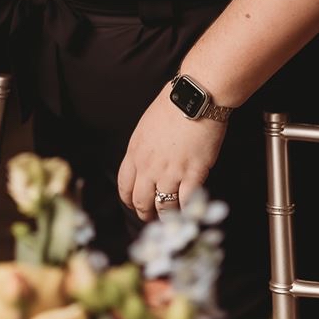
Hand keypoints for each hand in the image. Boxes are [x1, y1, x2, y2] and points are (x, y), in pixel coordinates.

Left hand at [116, 90, 227, 216]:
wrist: (194, 99)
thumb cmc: (172, 106)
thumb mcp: (145, 127)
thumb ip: (143, 149)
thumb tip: (146, 162)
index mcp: (134, 153)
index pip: (124, 186)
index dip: (129, 200)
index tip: (135, 205)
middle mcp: (148, 167)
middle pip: (141, 202)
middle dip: (146, 214)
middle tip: (153, 218)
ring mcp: (170, 173)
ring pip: (164, 207)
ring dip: (168, 216)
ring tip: (173, 218)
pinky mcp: (192, 175)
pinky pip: (187, 202)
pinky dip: (188, 210)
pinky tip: (190, 210)